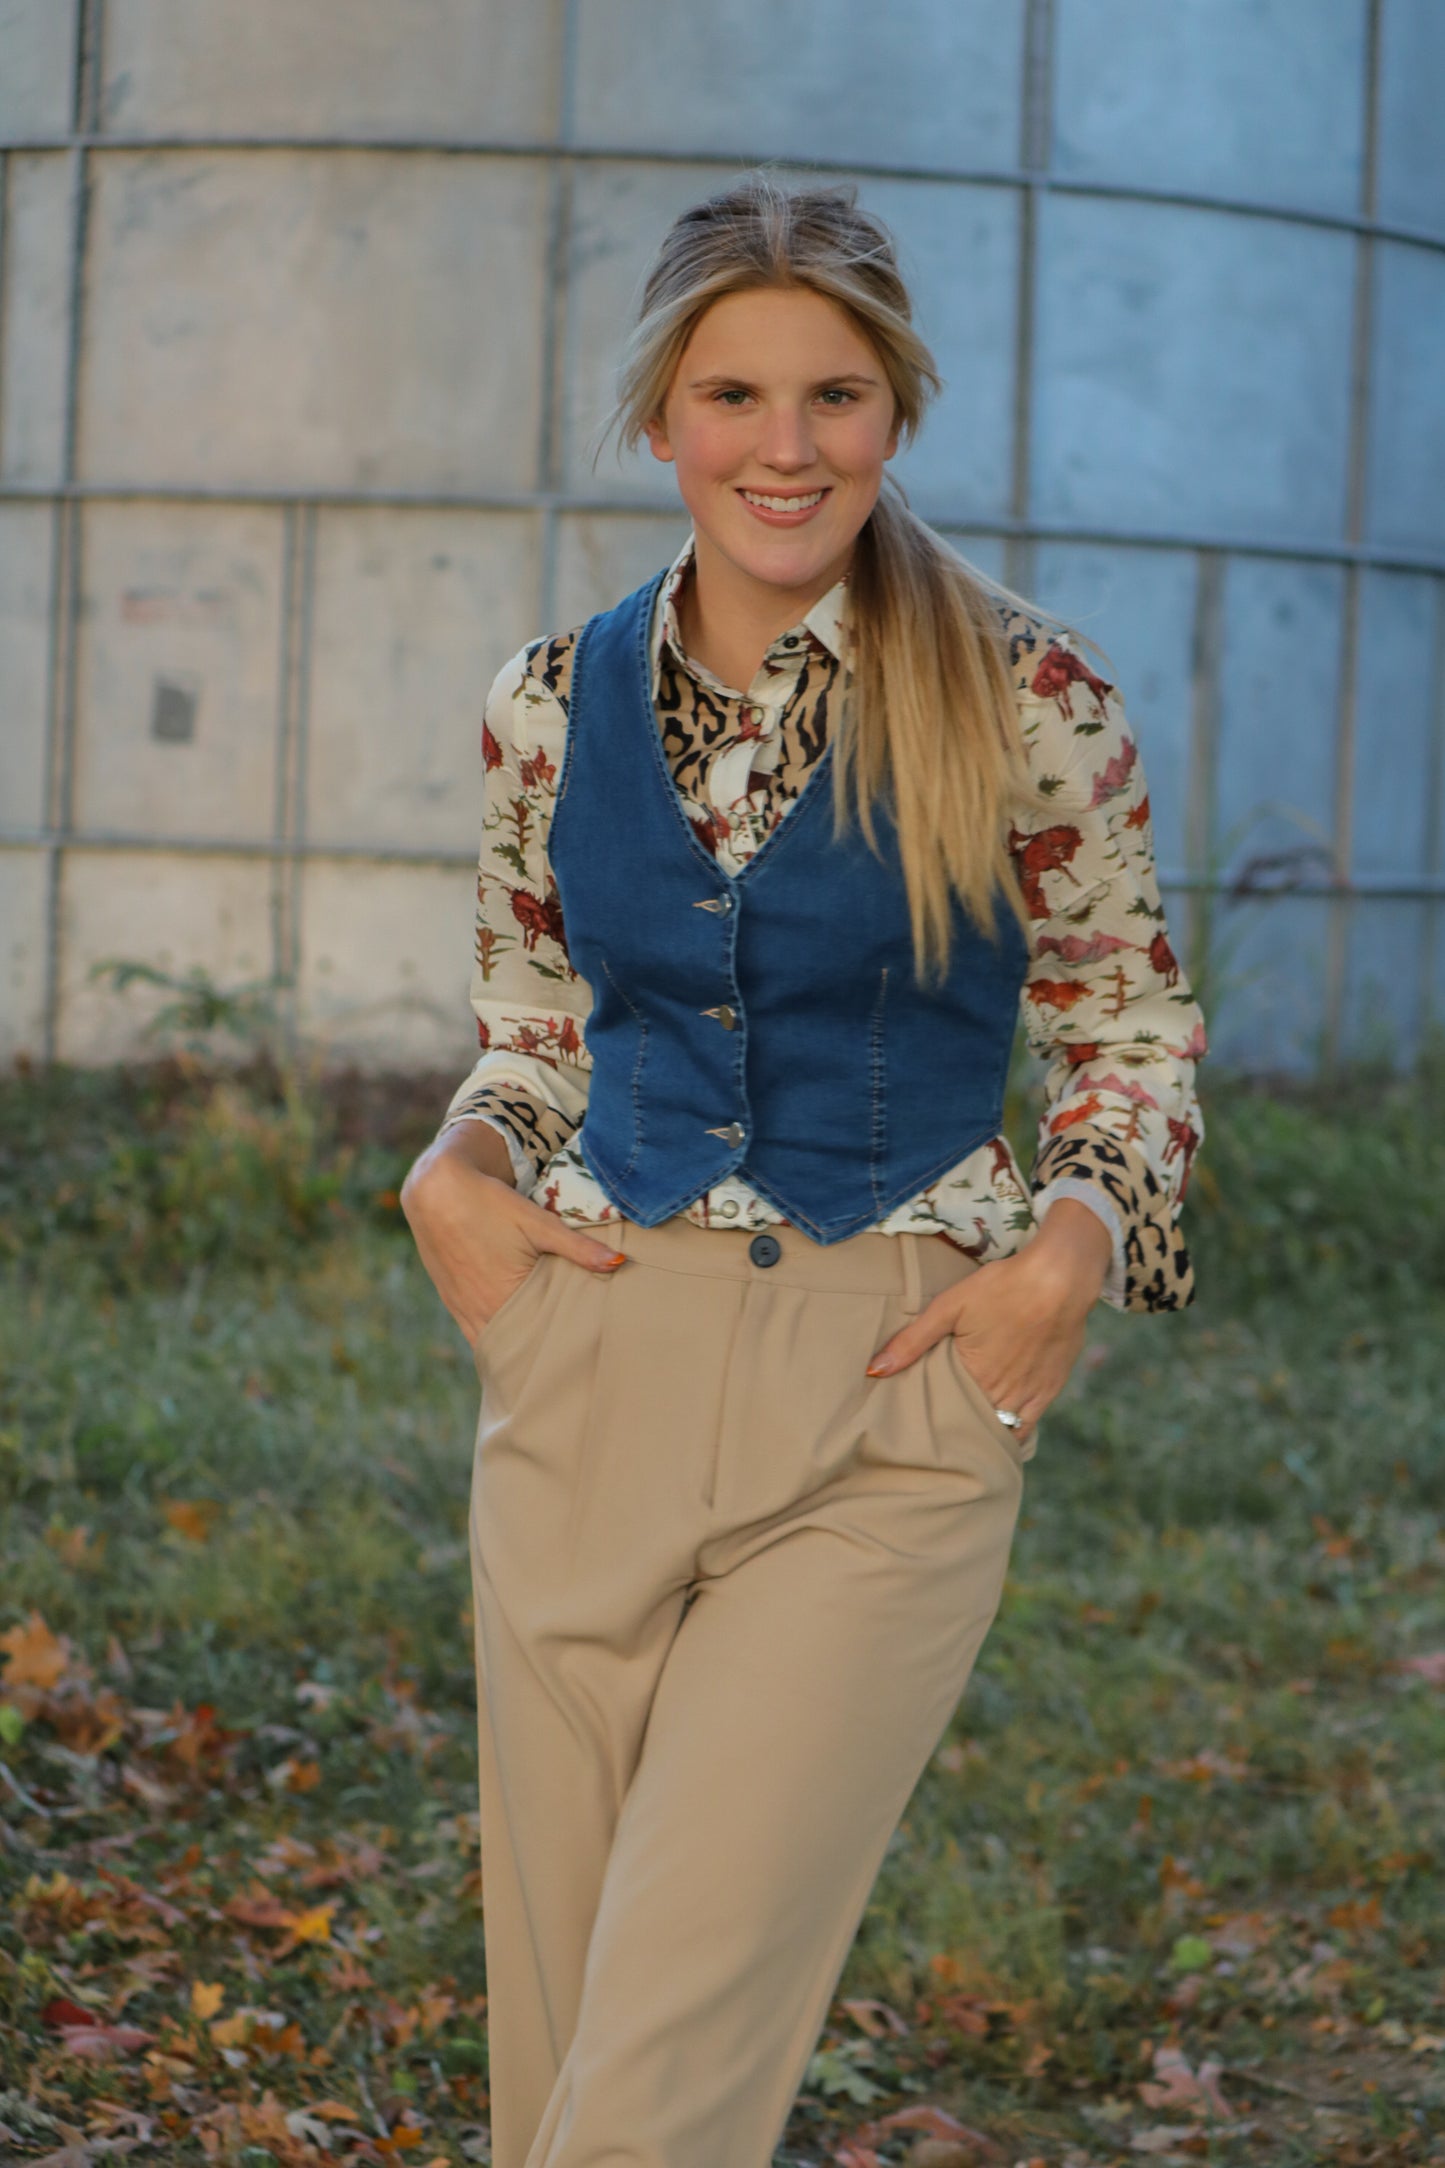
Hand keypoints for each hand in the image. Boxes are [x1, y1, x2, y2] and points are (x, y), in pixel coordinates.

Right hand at [400, 1122, 625, 1345]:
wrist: (436, 1191)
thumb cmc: (490, 1204)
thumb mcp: (538, 1223)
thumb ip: (578, 1249)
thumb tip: (619, 1263)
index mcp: (503, 1299)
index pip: (535, 1343)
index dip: (555, 1355)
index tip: (577, 1364)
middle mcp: (479, 1311)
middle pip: (512, 1350)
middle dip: (534, 1359)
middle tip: (563, 1371)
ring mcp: (461, 1308)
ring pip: (491, 1344)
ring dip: (512, 1351)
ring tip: (538, 1361)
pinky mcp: (451, 1299)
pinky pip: (473, 1332)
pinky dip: (492, 1338)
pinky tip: (508, 1340)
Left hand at [863, 1201, 1112, 1441]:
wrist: (1061, 1279)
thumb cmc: (1003, 1287)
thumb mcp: (950, 1307)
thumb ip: (912, 1341)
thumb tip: (873, 1371)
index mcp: (974, 1377)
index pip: (946, 1415)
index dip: (932, 1421)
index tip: (916, 1427)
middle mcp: (1002, 1394)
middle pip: (973, 1426)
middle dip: (956, 1431)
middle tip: (937, 1435)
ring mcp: (1029, 1395)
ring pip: (1001, 1431)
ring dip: (983, 1434)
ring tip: (964, 1436)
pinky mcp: (1050, 1389)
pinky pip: (1029, 1425)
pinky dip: (1012, 1432)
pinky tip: (1000, 1433)